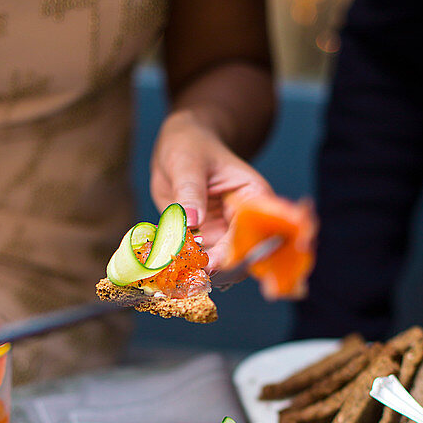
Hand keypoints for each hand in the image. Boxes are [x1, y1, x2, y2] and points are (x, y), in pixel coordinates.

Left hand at [150, 111, 272, 270]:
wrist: (177, 148)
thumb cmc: (190, 145)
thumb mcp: (188, 163)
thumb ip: (190, 191)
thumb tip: (192, 221)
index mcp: (253, 198)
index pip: (254, 231)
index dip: (238, 250)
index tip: (214, 264)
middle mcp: (243, 221)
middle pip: (239, 255)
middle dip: (217, 269)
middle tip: (191, 276)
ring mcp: (223, 234)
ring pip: (219, 265)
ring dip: (199, 273)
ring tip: (176, 276)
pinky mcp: (204, 242)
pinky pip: (198, 261)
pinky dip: (184, 268)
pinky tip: (168, 271)